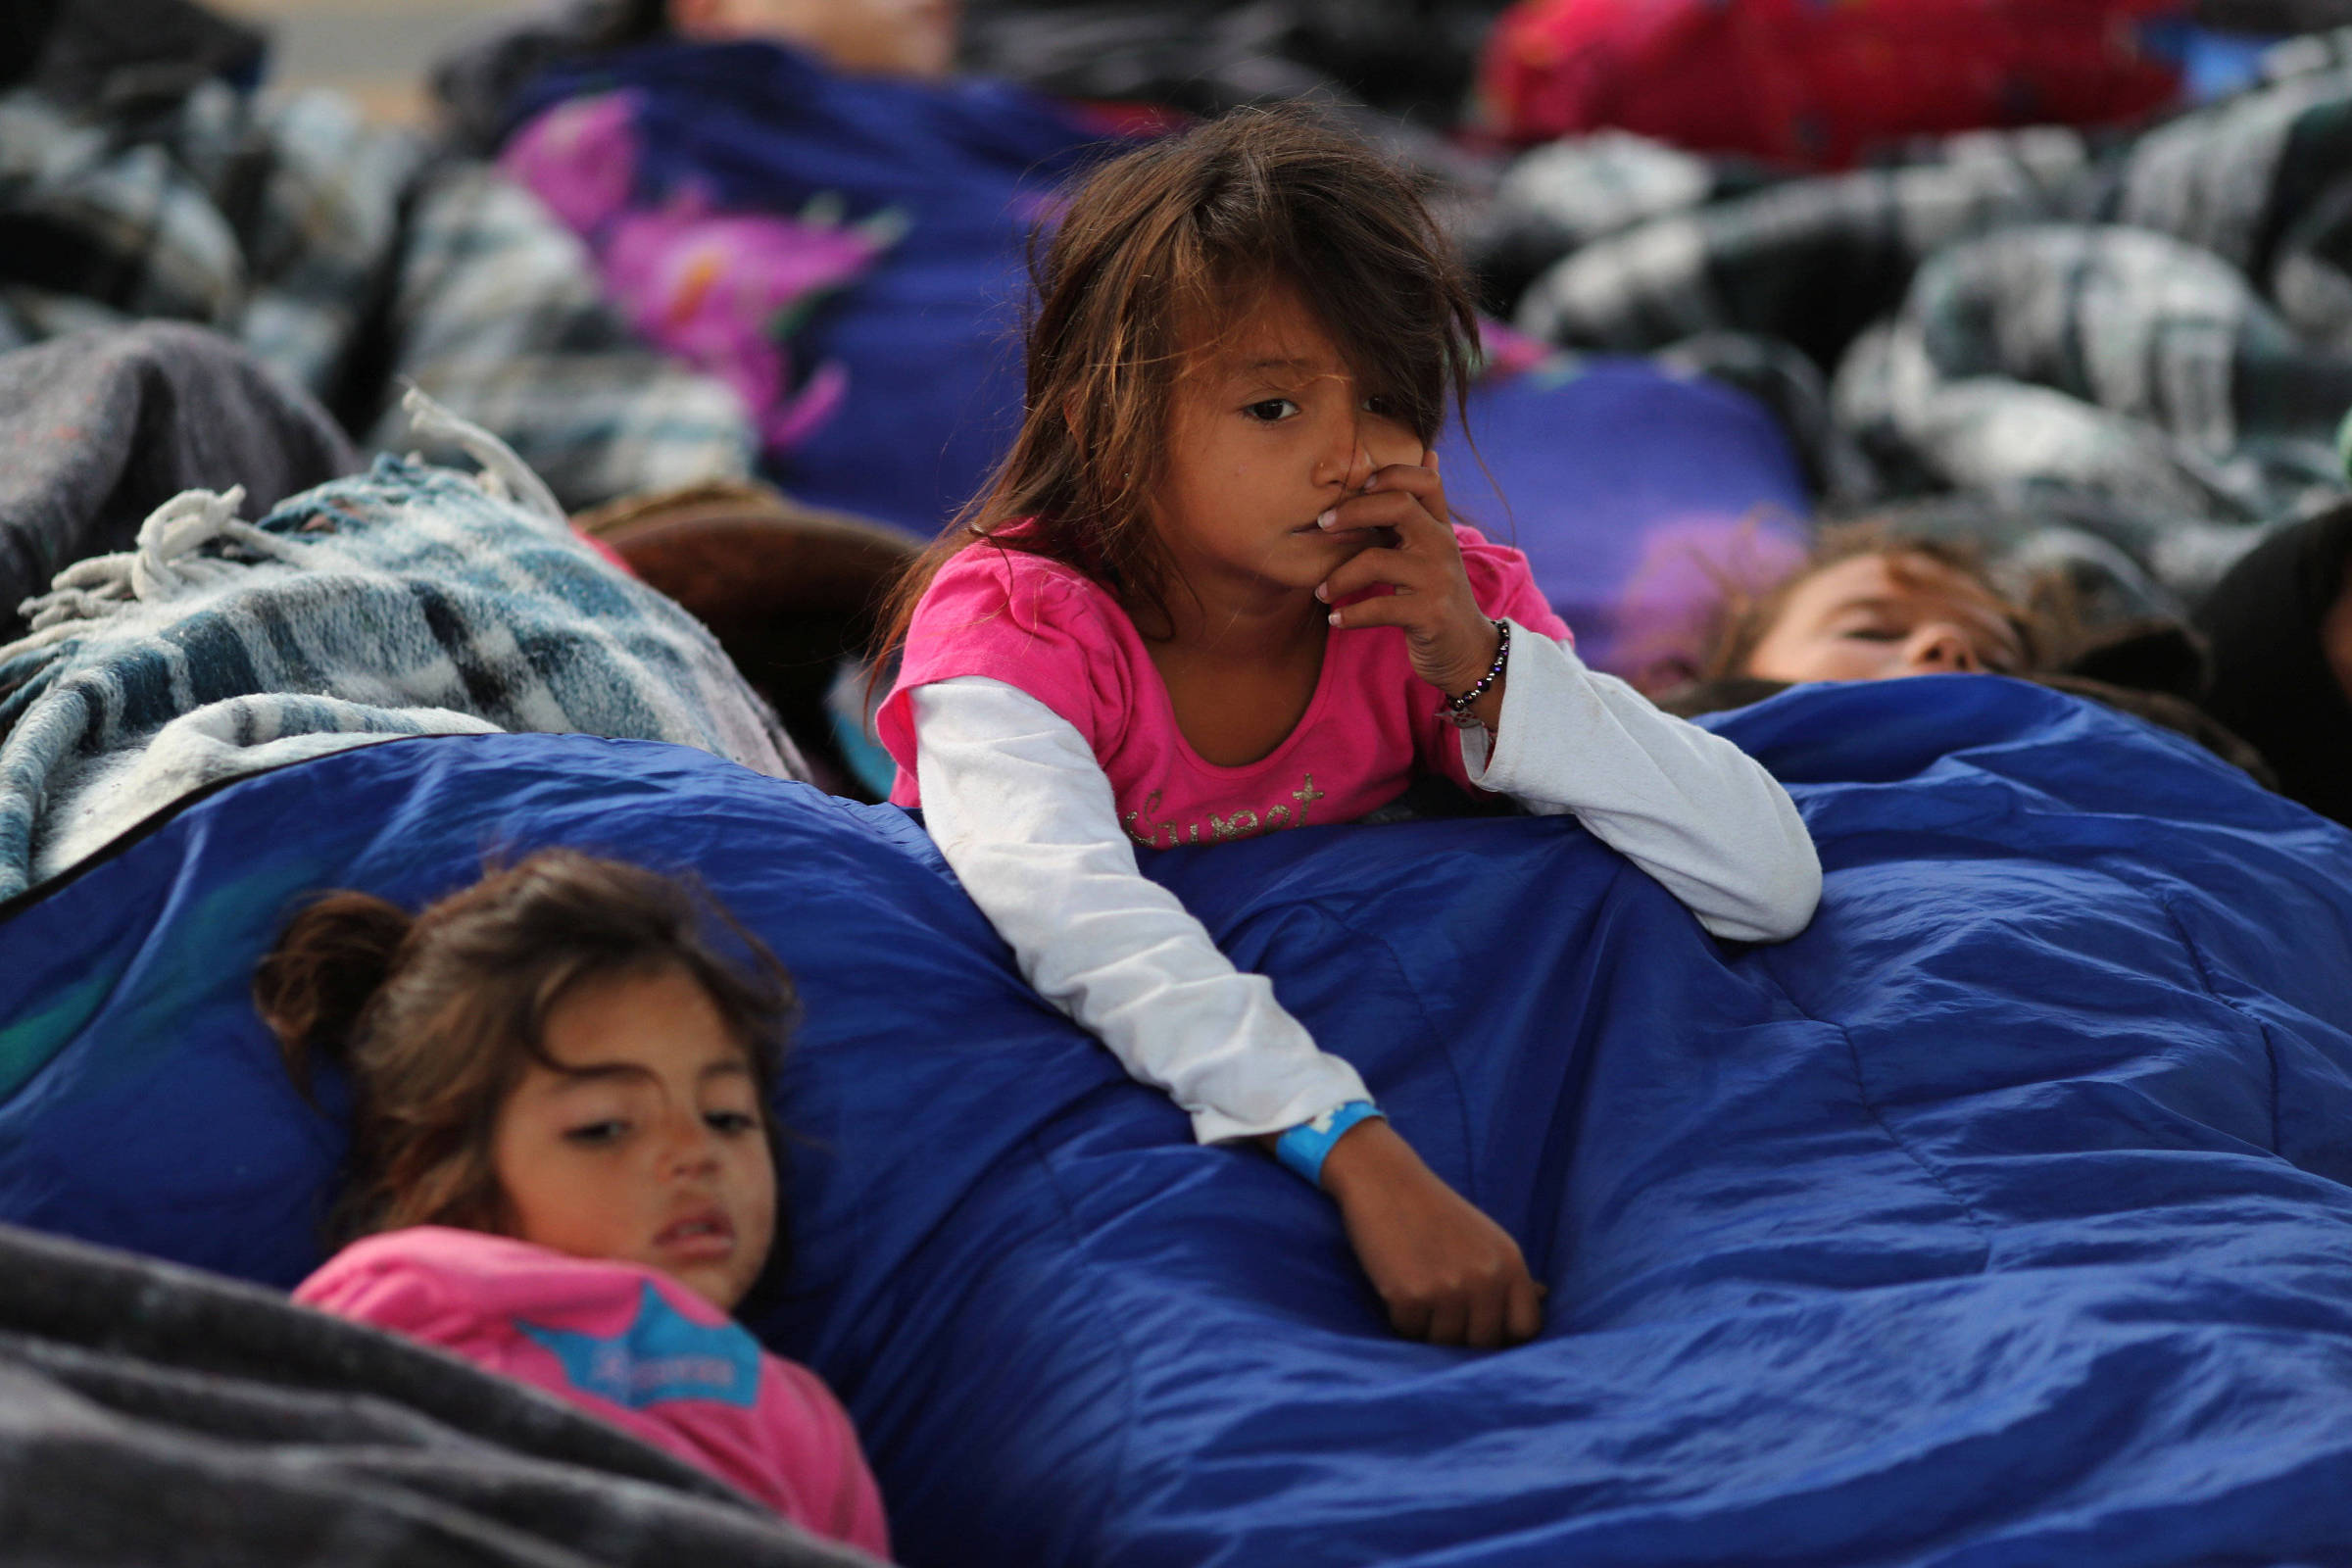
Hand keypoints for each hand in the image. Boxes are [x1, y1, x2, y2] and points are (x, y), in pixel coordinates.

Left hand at [1313, 451, 1501, 705]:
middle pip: (1398, 507)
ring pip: (1377, 561)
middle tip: (1322, 525)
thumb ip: (1425, 508)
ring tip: (1322, 592)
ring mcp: (1438, 580)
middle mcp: (1443, 547)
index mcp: (1440, 528)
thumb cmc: (1437, 596)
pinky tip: (1336, 619)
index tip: (1358, 487)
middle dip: (1353, 511)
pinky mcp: (1431, 614)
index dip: (1390, 474)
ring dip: (1339, 577)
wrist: (1467, 651)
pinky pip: (1379, 607)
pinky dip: (1350, 614)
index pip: (1424, 481)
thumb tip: (1430, 452)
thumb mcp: (1435, 549)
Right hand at [1318, 1118, 1544, 1347]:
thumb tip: (1545, 1295)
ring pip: (1444, 1344)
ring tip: (1418, 1292)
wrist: (1384, 1180)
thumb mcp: (1486, 1236)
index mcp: (1510, 1263)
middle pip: (1484, 1343)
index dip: (1503, 1334)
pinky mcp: (1409, 1296)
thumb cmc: (1435, 1211)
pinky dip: (1401, 1318)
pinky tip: (1397, 1285)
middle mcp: (1486, 1278)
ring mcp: (1448, 1289)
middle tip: (1441, 1308)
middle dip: (1461, 1335)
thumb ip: (1511, 1273)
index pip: (1525, 1328)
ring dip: (1428, 1328)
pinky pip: (1408, 1332)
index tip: (1481, 1325)